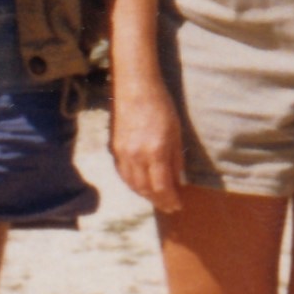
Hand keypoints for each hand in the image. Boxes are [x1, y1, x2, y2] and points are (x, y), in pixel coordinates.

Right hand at [109, 79, 186, 214]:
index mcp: (155, 151)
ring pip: (132, 184)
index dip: (170, 200)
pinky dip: (133, 184)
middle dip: (158, 201)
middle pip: (146, 190)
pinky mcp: (115, 148)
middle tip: (169, 206)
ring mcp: (123, 153)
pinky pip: (123, 174)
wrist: (135, 87)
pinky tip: (141, 185)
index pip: (162, 187)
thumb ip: (176, 160)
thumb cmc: (161, 106)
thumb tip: (178, 181)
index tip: (178, 205)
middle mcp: (136, 156)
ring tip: (157, 199)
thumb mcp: (176, 132)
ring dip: (145, 195)